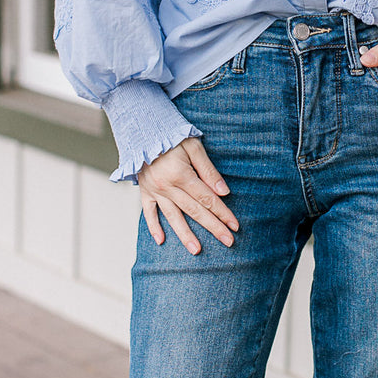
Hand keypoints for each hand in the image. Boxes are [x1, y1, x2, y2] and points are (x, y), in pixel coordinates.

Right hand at [137, 138, 238, 252]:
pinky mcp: (144, 191)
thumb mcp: (194, 146)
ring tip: (197, 250)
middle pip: (195, 211)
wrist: (142, 128)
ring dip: (185, 235)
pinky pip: (149, 212)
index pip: (207, 199)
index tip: (235, 226)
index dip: (223, 213)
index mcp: (181, 175)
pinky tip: (161, 241)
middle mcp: (167, 186)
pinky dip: (154, 227)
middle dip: (213, 227)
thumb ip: (208, 170)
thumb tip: (223, 192)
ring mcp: (154, 190)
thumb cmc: (171, 134)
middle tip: (228, 242)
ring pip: (173, 217)